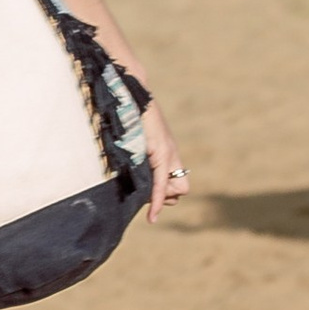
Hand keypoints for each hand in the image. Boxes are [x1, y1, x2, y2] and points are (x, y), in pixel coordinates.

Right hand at [142, 103, 188, 224]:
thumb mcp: (136, 140)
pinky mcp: (160, 151)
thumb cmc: (128, 114)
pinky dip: (158, 201)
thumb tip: (132, 174)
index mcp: (168, 153)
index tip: (150, 199)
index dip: (167, 195)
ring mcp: (168, 153)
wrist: (132, 93)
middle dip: (165, 197)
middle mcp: (172, 155)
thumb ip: (139, 156)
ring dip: (158, 195)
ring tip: (142, 185)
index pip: (180, 185)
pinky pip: (161, 184)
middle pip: (181, 190)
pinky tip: (153, 216)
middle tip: (146, 189)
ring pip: (174, 190)